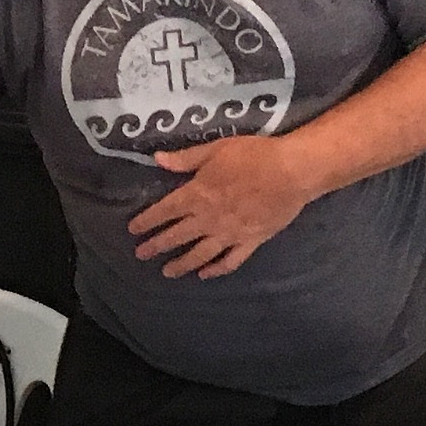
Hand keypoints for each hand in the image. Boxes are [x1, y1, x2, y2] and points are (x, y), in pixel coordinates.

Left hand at [128, 134, 310, 278]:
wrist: (292, 171)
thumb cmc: (253, 156)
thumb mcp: (215, 150)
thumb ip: (185, 159)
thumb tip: (157, 159)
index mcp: (198, 194)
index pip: (165, 211)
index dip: (147, 221)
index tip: (133, 231)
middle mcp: (209, 218)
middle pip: (178, 236)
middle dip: (157, 246)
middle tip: (141, 255)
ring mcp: (230, 233)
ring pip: (200, 254)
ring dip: (182, 264)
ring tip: (167, 272)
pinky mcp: (251, 241)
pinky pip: (230, 261)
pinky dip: (216, 270)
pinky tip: (205, 274)